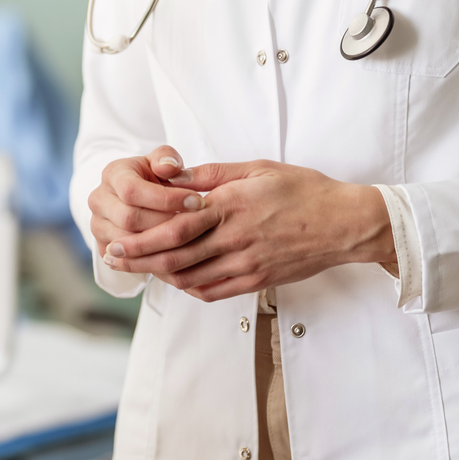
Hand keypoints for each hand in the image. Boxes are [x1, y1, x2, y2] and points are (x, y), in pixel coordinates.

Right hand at [88, 147, 219, 257]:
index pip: (132, 189)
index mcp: (112, 174)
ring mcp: (97, 226)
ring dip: (161, 243)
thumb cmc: (154, 178)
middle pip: (129, 218)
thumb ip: (167, 158)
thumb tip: (169, 167)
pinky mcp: (103, 248)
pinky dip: (154, 258)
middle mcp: (98, 200)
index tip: (198, 202)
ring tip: (190, 238)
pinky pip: (127, 260)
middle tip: (198, 224)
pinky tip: (179, 252)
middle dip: (166, 222)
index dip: (166, 198)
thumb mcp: (162, 162)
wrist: (137, 200)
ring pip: (127, 243)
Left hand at [92, 150, 394, 301]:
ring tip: (137, 269)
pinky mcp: (257, 280)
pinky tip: (176, 281)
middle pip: (176, 256)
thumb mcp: (257, 168)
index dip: (143, 236)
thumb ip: (213, 175)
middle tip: (114, 258)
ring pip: (191, 277)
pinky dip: (190, 288)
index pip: (176, 225)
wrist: (343, 224)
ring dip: (159, 275)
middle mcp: (235, 238)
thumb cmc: (303, 191)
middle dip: (140, 259)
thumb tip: (176, 176)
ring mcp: (246, 263)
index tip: (119, 238)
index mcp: (232, 206)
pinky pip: (214, 290)